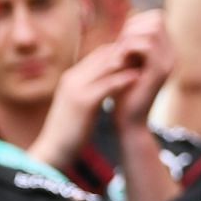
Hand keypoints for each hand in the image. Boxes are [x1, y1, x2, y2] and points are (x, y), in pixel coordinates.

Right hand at [30, 43, 142, 169]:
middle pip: (103, 56)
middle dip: (126, 52)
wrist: (53, 150)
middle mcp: (72, 79)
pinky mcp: (83, 101)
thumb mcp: (79, 104)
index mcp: (72, 78)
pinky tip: (139, 77)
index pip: (99, 54)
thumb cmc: (70, 129)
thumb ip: (91, 90)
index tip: (139, 53)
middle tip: (147, 51)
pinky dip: (124, 79)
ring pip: (106, 66)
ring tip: (146, 60)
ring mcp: (76, 88)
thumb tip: (107, 84)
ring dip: (128, 62)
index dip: (120, 51)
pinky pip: (107, 84)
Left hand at [110, 10, 173, 132]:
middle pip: (157, 19)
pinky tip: (117, 60)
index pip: (157, 17)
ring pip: (151, 30)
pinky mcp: (160, 71)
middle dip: (132, 27)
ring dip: (128, 38)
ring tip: (117, 54)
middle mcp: (172, 54)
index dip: (136, 21)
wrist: (130, 118)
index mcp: (167, 51)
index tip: (120, 38)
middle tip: (118, 46)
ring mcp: (169, 62)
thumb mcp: (128, 61)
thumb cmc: (125, 90)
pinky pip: (146, 45)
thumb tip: (128, 21)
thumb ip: (131, 43)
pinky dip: (127, 48)